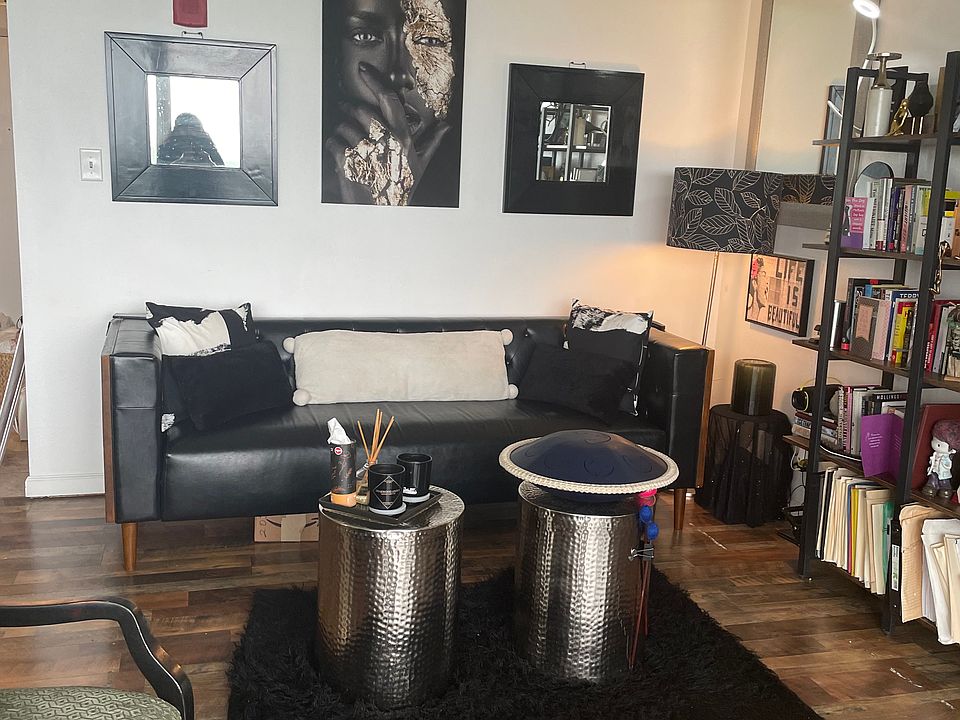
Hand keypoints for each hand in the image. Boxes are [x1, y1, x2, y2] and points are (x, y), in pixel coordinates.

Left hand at [323, 62, 449, 204]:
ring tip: (343, 135)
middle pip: (361, 111)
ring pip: (344, 126)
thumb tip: (445, 127)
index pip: (388, 101)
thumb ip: (432, 142)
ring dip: (340, 128)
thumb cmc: (401, 188)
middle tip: (344, 107)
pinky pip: (333, 142)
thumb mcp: (420, 165)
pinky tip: (336, 150)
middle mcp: (385, 142)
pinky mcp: (348, 163)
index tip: (363, 70)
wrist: (382, 214)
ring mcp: (366, 152)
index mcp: (402, 138)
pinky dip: (331, 144)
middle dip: (349, 108)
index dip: (374, 81)